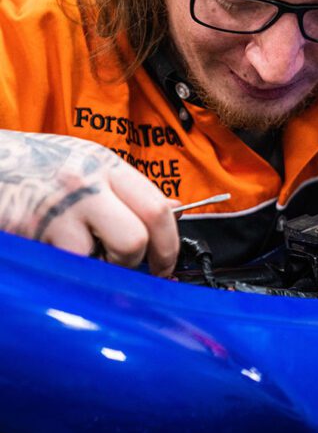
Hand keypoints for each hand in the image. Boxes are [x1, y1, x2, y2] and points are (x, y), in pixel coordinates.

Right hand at [0, 130, 179, 275]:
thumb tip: (174, 209)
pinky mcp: (29, 231)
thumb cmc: (42, 164)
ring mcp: (57, 209)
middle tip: (127, 267)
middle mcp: (86, 184)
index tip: (166, 263)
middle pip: (135, 239)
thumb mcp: (91, 163)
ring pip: (99, 260)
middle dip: (136, 263)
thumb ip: (129, 189)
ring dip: (97, 269)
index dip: (169, 245)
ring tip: (83, 254)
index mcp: (108, 166)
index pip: (157, 207)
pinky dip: (68, 270)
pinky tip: (57, 253)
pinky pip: (64, 265)